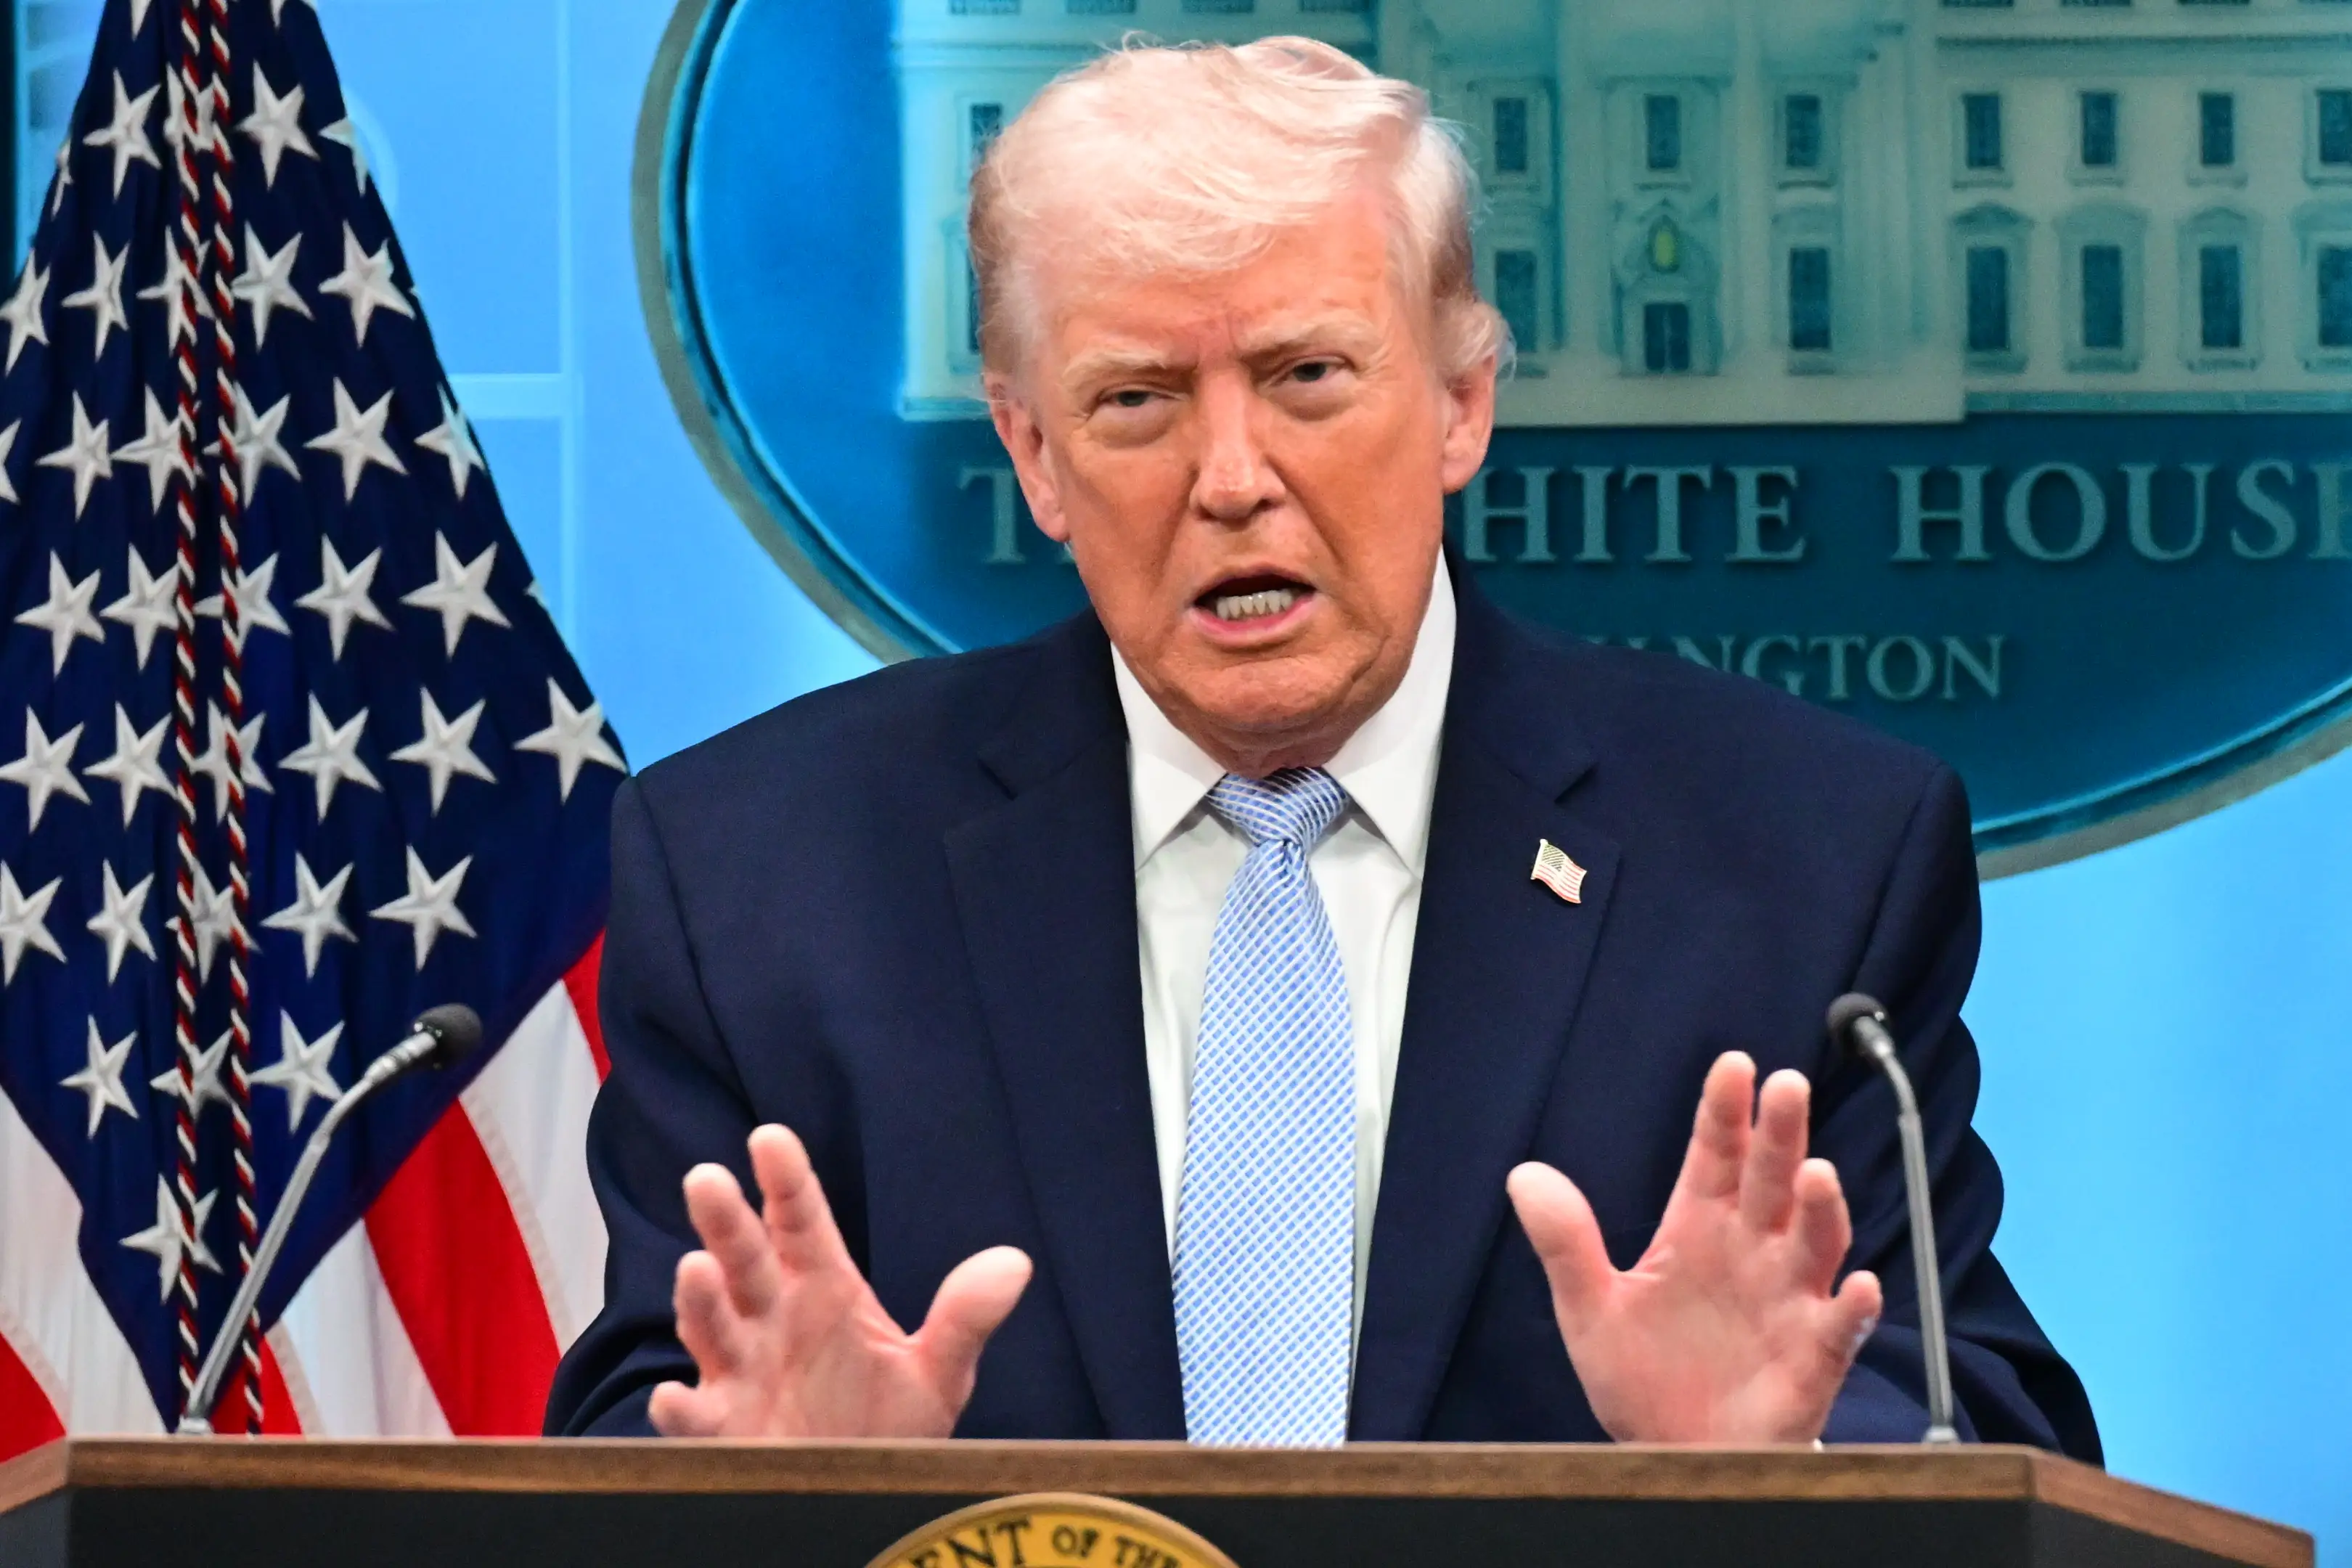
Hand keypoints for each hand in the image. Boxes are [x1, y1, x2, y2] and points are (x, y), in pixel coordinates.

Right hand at [648, 1124, 1032, 1437]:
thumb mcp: (936, 1374)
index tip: (770, 1138)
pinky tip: (674, 1398)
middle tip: (708, 1178)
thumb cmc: (885, 1427)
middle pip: (744, 1260)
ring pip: (712, 1326)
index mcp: (820, 1289)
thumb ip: (965, 1319)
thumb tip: (1015, 1263)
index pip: (800, 1221)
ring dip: (699, 1301)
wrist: (860, 1496)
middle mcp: (771, 1320)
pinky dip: (681, 1408)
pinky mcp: (725, 1430)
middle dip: (725, 1222)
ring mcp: (741, 1372)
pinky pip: (697, 1417)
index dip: (785, 1181)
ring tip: (696, 1268)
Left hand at [1507, 1052, 1882, 1443]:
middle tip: (1787, 1086)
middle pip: (1771, 1182)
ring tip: (1818, 1173)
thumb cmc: (1643, 1377)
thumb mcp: (1590, 1309)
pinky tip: (1858, 1285)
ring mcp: (1787, 1301)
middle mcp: (1751, 1253)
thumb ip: (1566, 1243)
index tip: (1733, 1065)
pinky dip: (1851, 1307)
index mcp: (1698, 1231)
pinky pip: (1838, 1328)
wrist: (1675, 1456)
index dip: (1724, 1113)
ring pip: (1815, 1243)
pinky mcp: (1812, 1358)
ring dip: (1821, 1209)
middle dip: (1780, 1135)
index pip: (1714, 1157)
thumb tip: (1524, 1174)